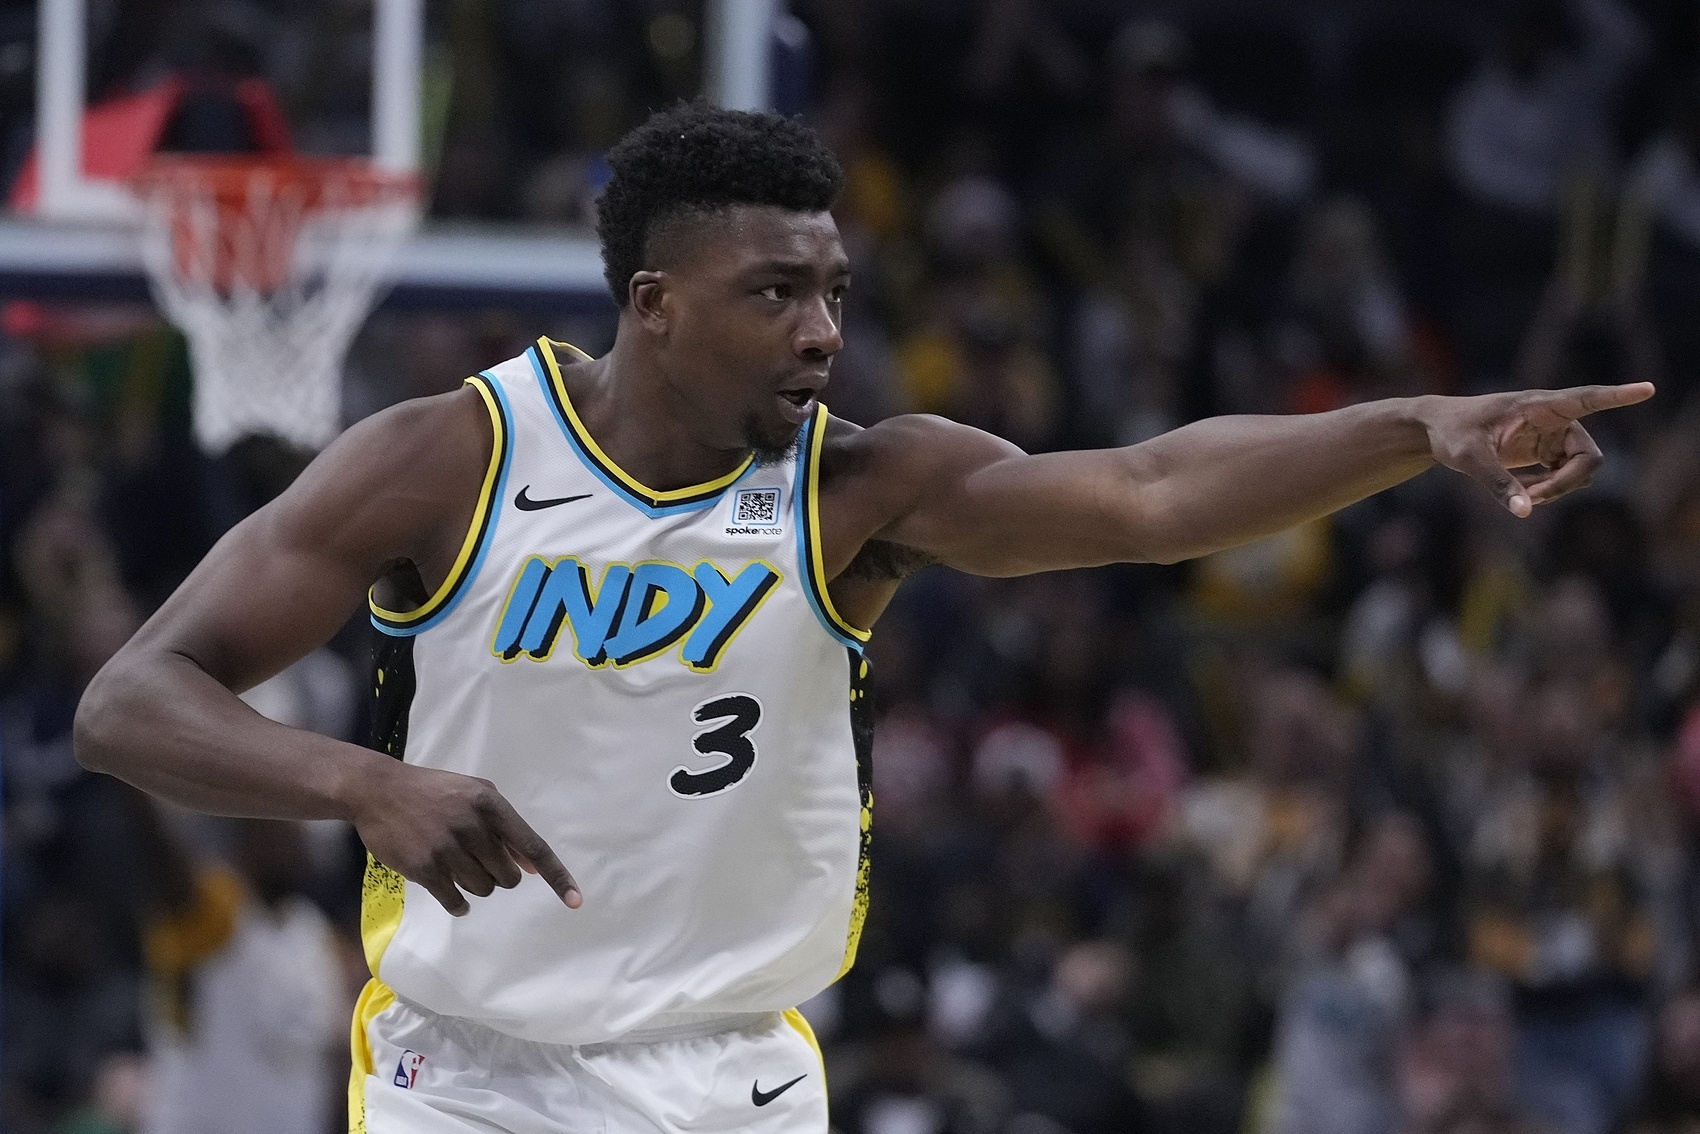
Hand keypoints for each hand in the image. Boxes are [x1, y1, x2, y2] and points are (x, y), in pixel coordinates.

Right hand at [345, 758, 581, 915]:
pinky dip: (459, 904)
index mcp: (491, 804)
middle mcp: (473, 825)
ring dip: (475, 885)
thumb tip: (533, 866)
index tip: (577, 901)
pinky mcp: (425, 868)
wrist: (378, 791)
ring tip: (456, 864)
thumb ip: (505, 829)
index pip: (534, 846)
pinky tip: (451, 892)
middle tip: (477, 859)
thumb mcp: (474, 796)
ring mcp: (448, 848)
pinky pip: (457, 902)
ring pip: (484, 889)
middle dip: (498, 874)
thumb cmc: (434, 792)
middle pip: (509, 877)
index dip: (558, 876)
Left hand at [1419, 383, 1653, 516]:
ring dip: (1557, 490)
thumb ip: (1496, 484)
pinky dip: (1548, 490)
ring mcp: (1553, 434)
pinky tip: (1522, 492)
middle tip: (1531, 498)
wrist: (1437, 429)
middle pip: (1589, 456)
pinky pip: (1564, 476)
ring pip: (1579, 470)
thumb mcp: (1468, 459)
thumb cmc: (1451, 433)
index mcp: (1538, 405)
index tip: (1648, 388)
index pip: (1586, 398)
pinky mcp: (1546, 450)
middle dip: (1567, 483)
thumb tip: (1524, 512)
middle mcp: (1553, 417)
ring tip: (1520, 497)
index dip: (1618, 396)